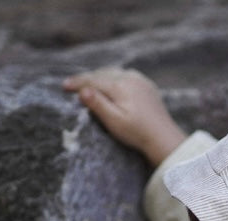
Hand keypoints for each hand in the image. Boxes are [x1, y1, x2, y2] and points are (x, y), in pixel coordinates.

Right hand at [63, 67, 186, 165]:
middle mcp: (131, 78)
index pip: (93, 80)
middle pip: (103, 74)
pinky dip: (115, 79)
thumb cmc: (137, 133)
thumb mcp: (114, 121)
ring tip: (90, 84)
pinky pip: (127, 77)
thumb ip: (98, 104)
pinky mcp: (148, 87)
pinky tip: (112, 84)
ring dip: (101, 77)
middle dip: (88, 78)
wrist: (164, 139)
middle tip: (73, 84)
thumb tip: (83, 90)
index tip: (63, 86)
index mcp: (120, 86)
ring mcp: (141, 81)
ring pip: (115, 73)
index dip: (77, 83)